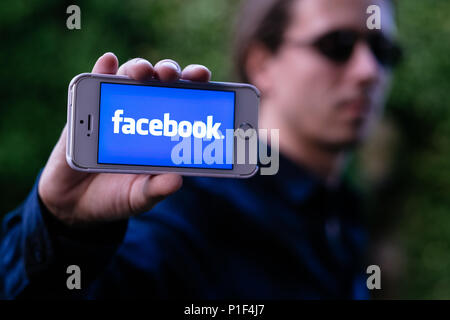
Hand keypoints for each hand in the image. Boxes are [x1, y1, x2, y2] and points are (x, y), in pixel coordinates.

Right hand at [38, 53, 210, 225]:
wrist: (75, 203)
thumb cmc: (116, 196)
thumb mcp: (140, 196)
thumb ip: (156, 189)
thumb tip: (177, 181)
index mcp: (163, 133)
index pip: (184, 102)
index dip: (196, 87)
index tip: (204, 78)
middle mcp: (143, 114)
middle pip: (161, 83)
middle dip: (169, 72)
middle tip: (171, 75)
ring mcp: (116, 108)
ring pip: (132, 77)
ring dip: (139, 68)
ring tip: (143, 72)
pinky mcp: (89, 109)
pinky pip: (95, 83)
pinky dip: (102, 69)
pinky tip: (108, 61)